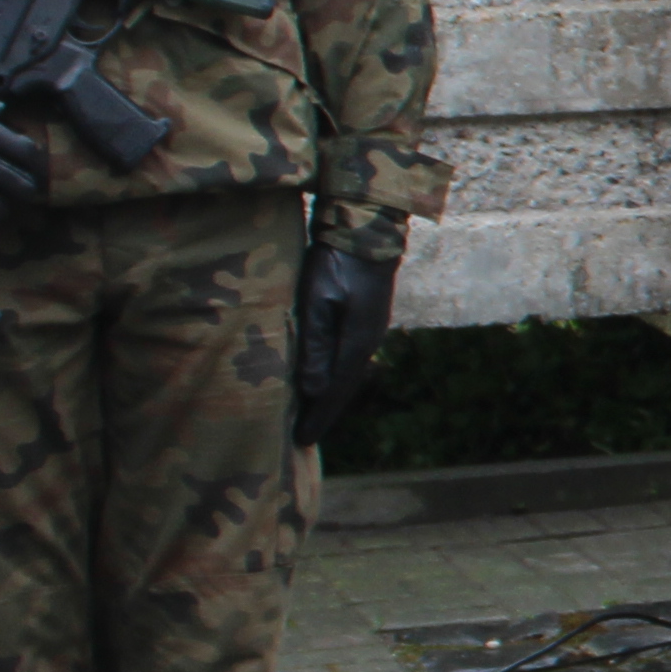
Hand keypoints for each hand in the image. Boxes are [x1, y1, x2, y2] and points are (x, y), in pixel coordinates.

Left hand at [290, 245, 397, 445]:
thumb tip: (312, 388)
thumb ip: (314, 343)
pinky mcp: (366, 319)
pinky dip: (334, 375)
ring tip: (310, 413)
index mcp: (356, 342)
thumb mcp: (318, 300)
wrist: (368, 229)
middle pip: (344, 387)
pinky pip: (348, 358)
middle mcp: (367, 342)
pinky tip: (323, 377)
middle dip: (323, 412)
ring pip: (347, 373)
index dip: (317, 417)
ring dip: (329, 395)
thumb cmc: (337, 261)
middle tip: (303, 437)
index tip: (300, 442)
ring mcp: (370, 330)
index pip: (334, 391)